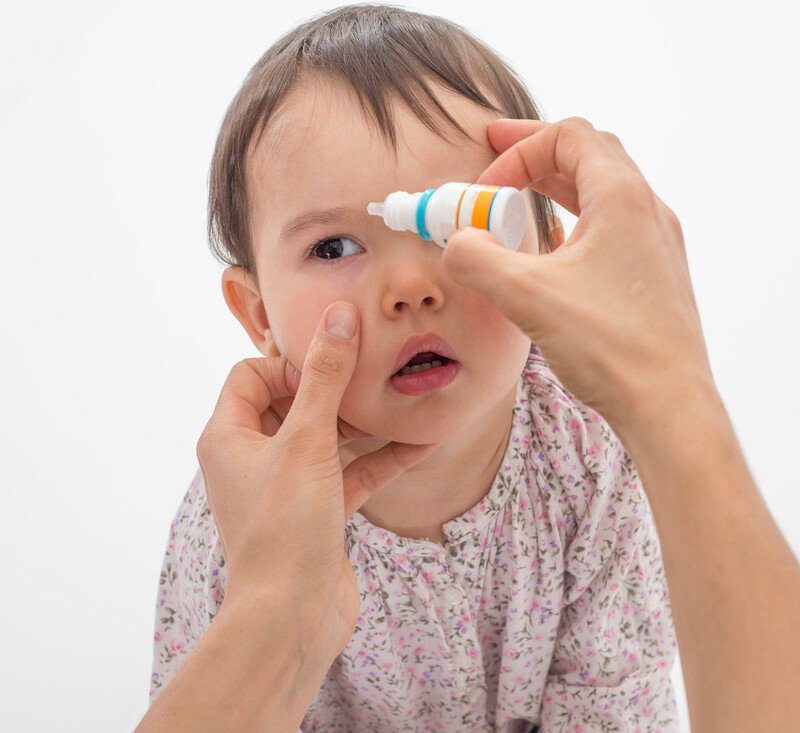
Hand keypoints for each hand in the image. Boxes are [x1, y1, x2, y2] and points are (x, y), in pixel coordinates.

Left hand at [195, 301, 439, 657]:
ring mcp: (287, 487)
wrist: (291, 617)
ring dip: (365, 421)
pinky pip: (351, 473)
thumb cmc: (284, 529)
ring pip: (328, 438)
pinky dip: (381, 459)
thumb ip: (325, 377)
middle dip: (336, 387)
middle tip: (377, 372)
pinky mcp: (318, 513)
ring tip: (405, 397)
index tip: (334, 365)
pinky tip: (423, 443)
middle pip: (293, 401)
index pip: (251, 373)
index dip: (291, 362)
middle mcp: (252, 459)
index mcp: (228, 437)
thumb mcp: (308, 441)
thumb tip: (339, 315)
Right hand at [443, 117, 715, 432]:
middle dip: (538, 154)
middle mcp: (649, 211)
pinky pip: (616, 228)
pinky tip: (555, 253)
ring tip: (519, 205)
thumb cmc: (612, 347)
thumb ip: (477, 258)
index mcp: (623, 197)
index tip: (486, 187)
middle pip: (591, 154)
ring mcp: (659, 244)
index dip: (518, 149)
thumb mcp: (526, 296)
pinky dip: (579, 223)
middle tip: (497, 161)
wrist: (670, 405)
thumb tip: (458, 243)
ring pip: (605, 192)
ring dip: (558, 190)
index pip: (569, 136)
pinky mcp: (659, 276)